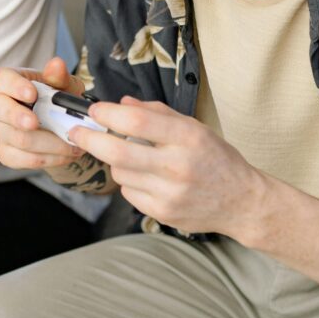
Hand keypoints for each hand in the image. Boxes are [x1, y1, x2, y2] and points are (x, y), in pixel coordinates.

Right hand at [0, 56, 85, 169]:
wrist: (65, 128)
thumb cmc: (61, 101)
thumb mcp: (66, 86)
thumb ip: (60, 77)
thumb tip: (56, 64)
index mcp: (13, 83)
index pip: (2, 79)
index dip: (14, 86)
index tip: (32, 94)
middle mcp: (2, 106)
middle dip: (18, 117)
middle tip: (36, 123)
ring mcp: (2, 131)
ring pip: (18, 138)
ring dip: (50, 143)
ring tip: (73, 144)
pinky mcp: (7, 153)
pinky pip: (22, 159)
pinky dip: (49, 158)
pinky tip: (65, 154)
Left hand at [71, 97, 261, 236]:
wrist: (242, 201)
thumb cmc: (217, 159)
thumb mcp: (195, 127)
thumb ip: (158, 113)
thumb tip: (121, 104)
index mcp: (188, 137)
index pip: (137, 121)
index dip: (108, 114)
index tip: (95, 111)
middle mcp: (178, 166)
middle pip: (117, 151)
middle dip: (90, 139)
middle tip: (76, 131)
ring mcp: (169, 193)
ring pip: (119, 172)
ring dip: (116, 161)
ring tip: (134, 157)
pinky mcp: (162, 213)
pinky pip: (129, 193)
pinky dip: (130, 182)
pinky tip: (148, 178)